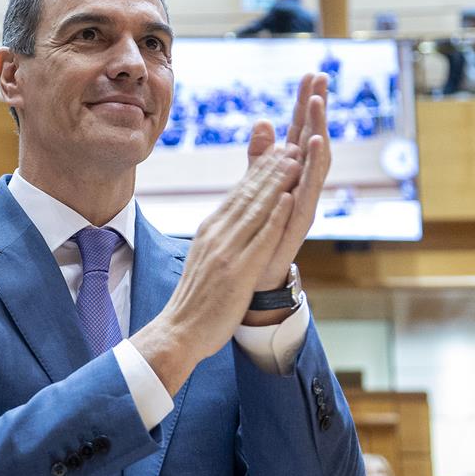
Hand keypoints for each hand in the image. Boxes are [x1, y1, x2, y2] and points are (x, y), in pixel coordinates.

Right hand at [131, 148, 300, 394]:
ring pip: (256, 210)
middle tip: (292, 145)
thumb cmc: (195, 300)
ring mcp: (227, 252)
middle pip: (248, 195)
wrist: (179, 331)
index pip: (238, 195)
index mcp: (210, 231)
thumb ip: (220, 238)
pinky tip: (289, 199)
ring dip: (277, 183)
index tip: (277, 152)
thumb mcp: (205, 259)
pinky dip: (275, 217)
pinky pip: (261, 239)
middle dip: (271, 168)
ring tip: (295, 160)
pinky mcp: (238, 272)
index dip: (259, 172)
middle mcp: (217, 235)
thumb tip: (229, 222)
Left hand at [245, 73, 331, 292]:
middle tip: (320, 78)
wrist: (256, 277)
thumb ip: (261, 155)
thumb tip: (265, 121)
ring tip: (317, 104)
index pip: (300, 132)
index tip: (311, 74)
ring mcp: (303, 203)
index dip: (305, 105)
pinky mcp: (299, 222)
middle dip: (317, 109)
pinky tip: (314, 146)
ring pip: (315, 162)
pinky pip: (309, 189)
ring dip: (318, 130)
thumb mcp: (257, 187)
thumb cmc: (261, 233)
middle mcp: (302, 185)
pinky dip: (313, 167)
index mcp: (291, 175)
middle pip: (313, 139)